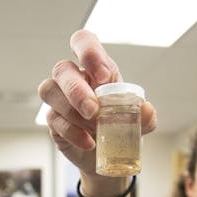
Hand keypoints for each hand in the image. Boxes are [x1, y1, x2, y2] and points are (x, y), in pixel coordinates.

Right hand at [38, 30, 156, 175]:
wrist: (106, 154)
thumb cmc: (118, 127)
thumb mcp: (138, 122)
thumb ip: (145, 116)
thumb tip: (147, 110)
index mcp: (96, 68)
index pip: (83, 41)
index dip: (88, 52)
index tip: (103, 76)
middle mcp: (74, 78)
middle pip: (62, 68)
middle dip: (76, 90)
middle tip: (93, 110)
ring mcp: (60, 98)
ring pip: (49, 90)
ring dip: (71, 110)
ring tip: (93, 128)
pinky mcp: (53, 120)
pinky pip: (54, 120)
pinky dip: (72, 132)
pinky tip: (88, 143)